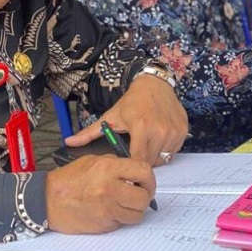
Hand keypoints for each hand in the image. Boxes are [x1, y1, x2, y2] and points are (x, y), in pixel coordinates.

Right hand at [45, 154, 154, 233]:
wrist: (47, 200)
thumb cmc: (69, 179)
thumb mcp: (94, 161)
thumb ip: (117, 164)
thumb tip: (136, 171)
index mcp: (108, 168)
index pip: (144, 171)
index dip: (149, 178)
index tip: (146, 181)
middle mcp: (109, 189)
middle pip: (144, 197)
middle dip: (144, 196)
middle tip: (139, 194)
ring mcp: (107, 209)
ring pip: (137, 215)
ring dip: (134, 210)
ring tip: (125, 203)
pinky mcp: (103, 224)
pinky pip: (123, 223)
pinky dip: (121, 218)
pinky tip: (111, 210)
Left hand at [65, 74, 188, 165]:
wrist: (155, 84)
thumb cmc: (132, 102)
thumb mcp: (111, 116)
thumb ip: (90, 133)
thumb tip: (69, 142)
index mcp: (141, 127)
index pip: (138, 161)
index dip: (131, 166)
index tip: (126, 166)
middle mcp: (160, 129)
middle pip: (151, 162)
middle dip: (142, 160)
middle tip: (136, 150)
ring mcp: (174, 131)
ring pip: (164, 158)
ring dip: (155, 154)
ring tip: (147, 141)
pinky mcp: (183, 130)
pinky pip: (174, 150)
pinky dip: (166, 148)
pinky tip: (158, 137)